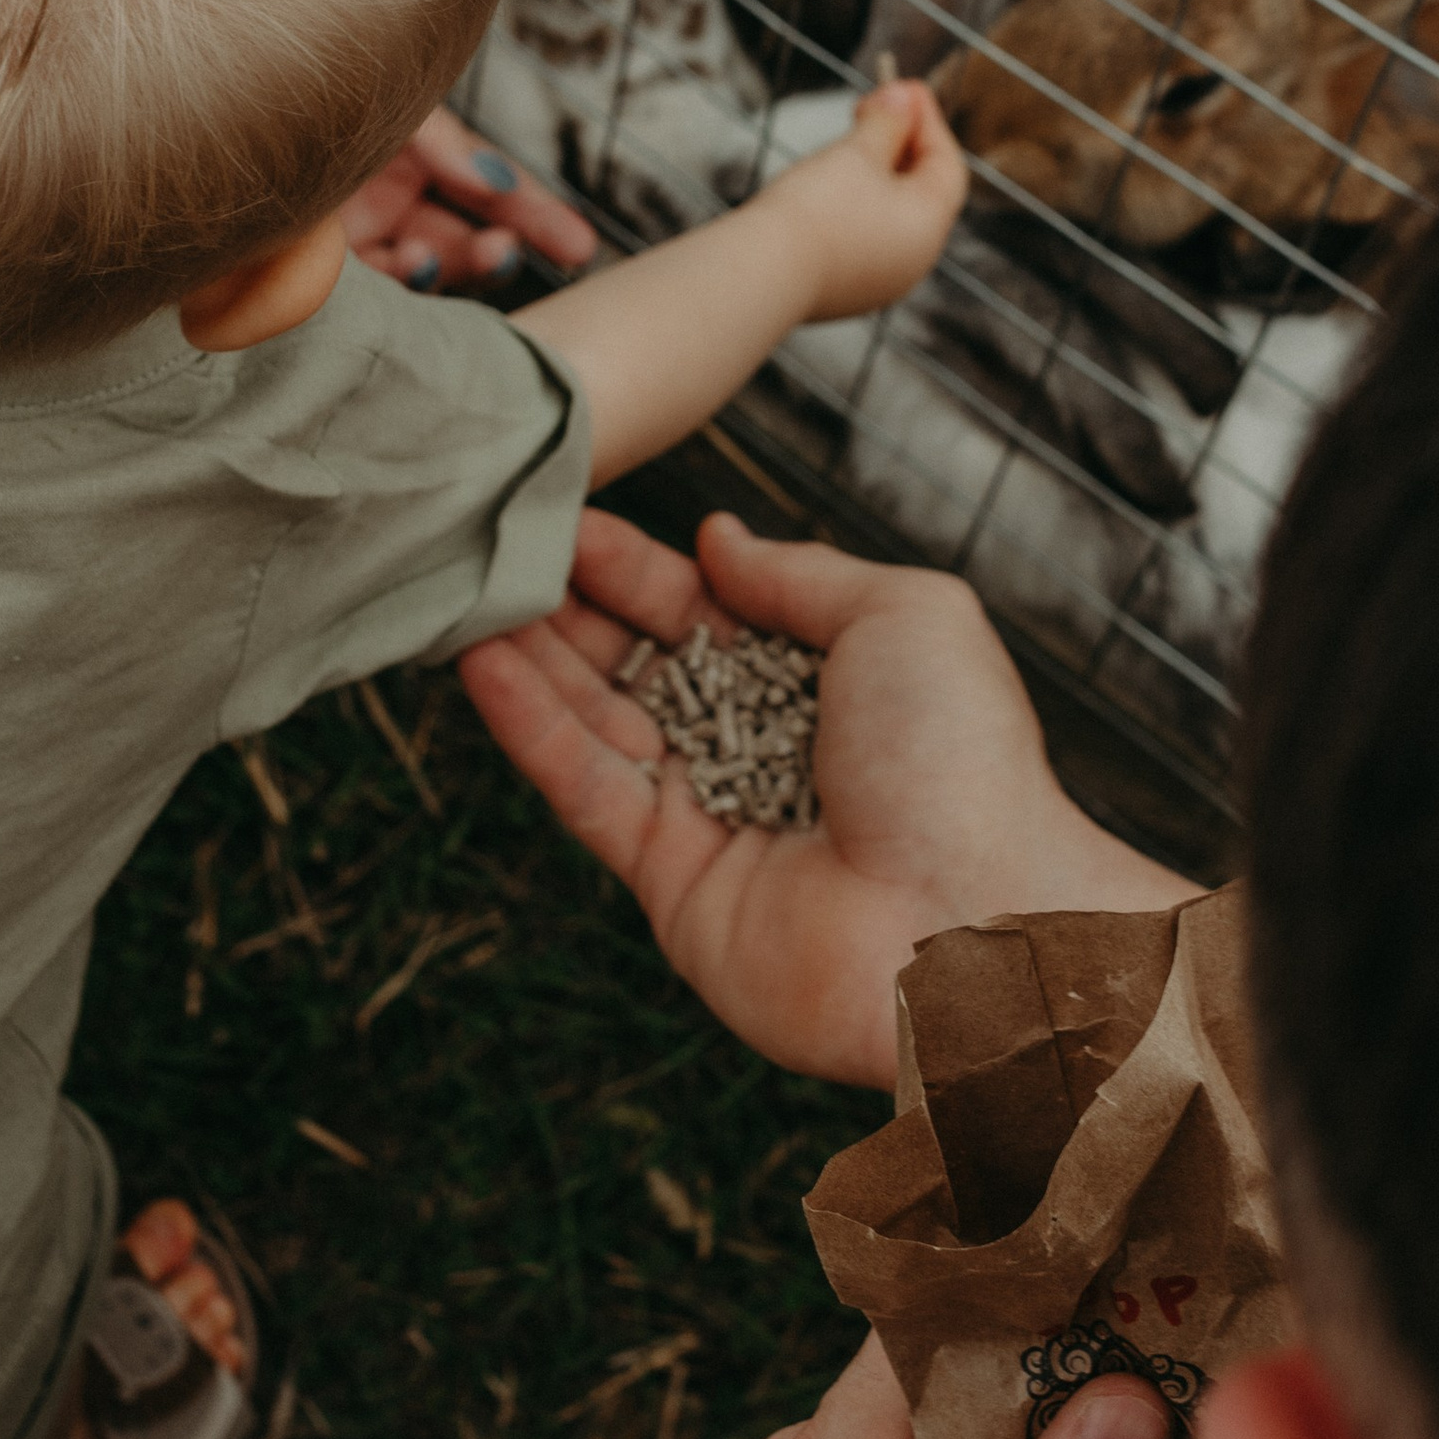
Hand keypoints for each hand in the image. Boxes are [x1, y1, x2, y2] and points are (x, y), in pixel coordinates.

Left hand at [340, 105, 598, 294]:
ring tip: (433, 259)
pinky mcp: (324, 277)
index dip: (535, 215)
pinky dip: (405, 286)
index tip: (579, 248)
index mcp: (413, 151)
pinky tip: (412, 264)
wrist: (208, 130)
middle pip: (463, 238)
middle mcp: (388, 200)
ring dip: (450, 269)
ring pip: (428, 272)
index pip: (488, 187)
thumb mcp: (392, 108)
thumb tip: (497, 185)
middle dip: (494, 254)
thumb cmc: (316, 101)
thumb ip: (445, 144)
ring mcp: (357, 241)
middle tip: (502, 254)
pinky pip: (379, 296)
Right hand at [459, 509, 1191, 1090]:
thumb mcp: (904, 615)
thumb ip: (799, 574)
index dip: (635, 567)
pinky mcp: (672, 885)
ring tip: (465, 593)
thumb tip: (718, 537)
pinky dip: (533, 728)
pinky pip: (590, 791)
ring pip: (602, 723)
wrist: (973, 924)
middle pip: (643, 665)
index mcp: (826, 683)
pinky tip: (483, 663)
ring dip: (534, 659)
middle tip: (495, 547)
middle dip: (570, 608)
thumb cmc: (962, 761)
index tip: (566, 514)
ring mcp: (715, 819)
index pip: (706, 611)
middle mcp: (765, 749)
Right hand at [768, 78, 968, 323]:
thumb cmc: (814, 210)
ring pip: (892, 216)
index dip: (927, 119)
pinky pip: (866, 238)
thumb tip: (902, 98)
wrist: (760, 274)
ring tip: (848, 142)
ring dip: (878, 173)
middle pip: (922, 190)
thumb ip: (887, 123)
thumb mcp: (856, 153)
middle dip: (901, 143)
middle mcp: (916, 260)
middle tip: (873, 107)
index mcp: (929, 226)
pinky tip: (831, 184)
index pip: (946, 163)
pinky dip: (858, 206)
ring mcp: (882, 280)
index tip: (902, 86)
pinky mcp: (849, 290)